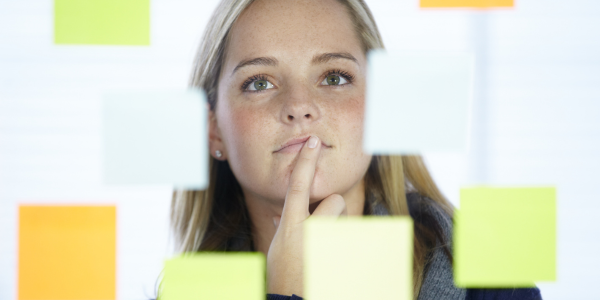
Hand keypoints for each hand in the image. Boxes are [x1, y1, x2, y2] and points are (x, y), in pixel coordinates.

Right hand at [266, 135, 346, 295]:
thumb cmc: (282, 276)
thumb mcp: (278, 247)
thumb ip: (286, 227)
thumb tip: (284, 215)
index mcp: (292, 225)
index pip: (299, 184)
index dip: (306, 161)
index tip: (314, 141)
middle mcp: (312, 229)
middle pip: (336, 201)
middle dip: (331, 212)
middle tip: (320, 231)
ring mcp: (330, 242)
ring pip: (344, 220)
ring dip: (337, 230)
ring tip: (325, 251)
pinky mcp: (345, 253)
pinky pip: (351, 238)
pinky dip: (344, 248)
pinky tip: (333, 263)